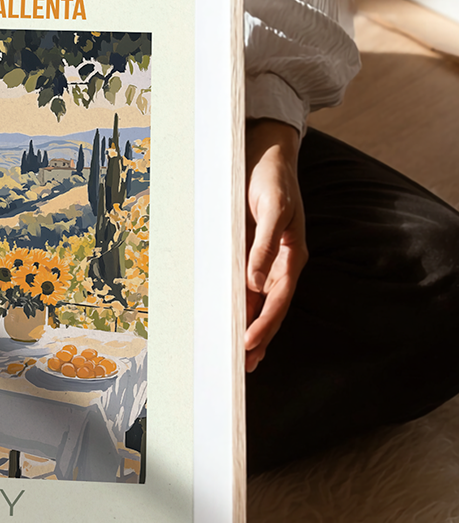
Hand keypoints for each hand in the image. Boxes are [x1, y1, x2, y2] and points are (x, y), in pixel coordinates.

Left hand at [244, 119, 307, 372]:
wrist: (266, 154)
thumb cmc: (272, 178)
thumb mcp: (272, 207)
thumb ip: (265, 243)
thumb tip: (256, 282)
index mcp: (292, 256)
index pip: (278, 299)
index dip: (265, 323)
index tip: (248, 344)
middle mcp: (279, 263)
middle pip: (269, 308)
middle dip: (258, 338)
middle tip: (243, 368)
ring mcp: (264, 260)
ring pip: (256, 302)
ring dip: (248, 328)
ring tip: (239, 359)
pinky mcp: (249, 252)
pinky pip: (243, 286)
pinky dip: (237, 306)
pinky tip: (229, 322)